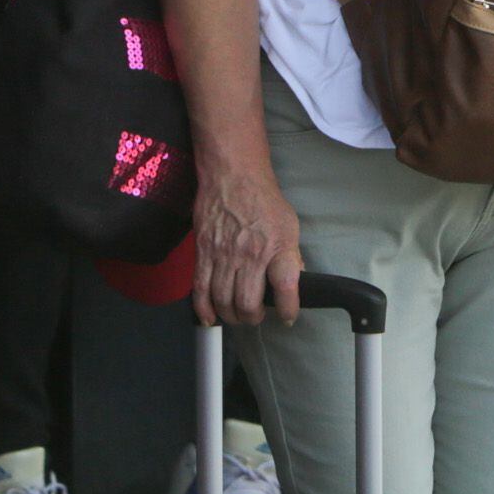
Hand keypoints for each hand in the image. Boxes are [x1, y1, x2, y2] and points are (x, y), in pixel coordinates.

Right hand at [190, 158, 301, 327]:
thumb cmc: (264, 199)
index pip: (286, 288)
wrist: (233, 176)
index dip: (288, 309)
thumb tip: (294, 281)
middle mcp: (250, 254)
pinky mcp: (203, 252)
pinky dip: (204, 309)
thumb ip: (291, 256)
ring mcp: (224, 255)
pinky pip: (200, 289)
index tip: (287, 317)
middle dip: (252, 318)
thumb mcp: (289, 226)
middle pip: (248, 303)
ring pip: (223, 300)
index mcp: (277, 247)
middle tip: (255, 316)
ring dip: (231, 316)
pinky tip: (210, 317)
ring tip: (237, 315)